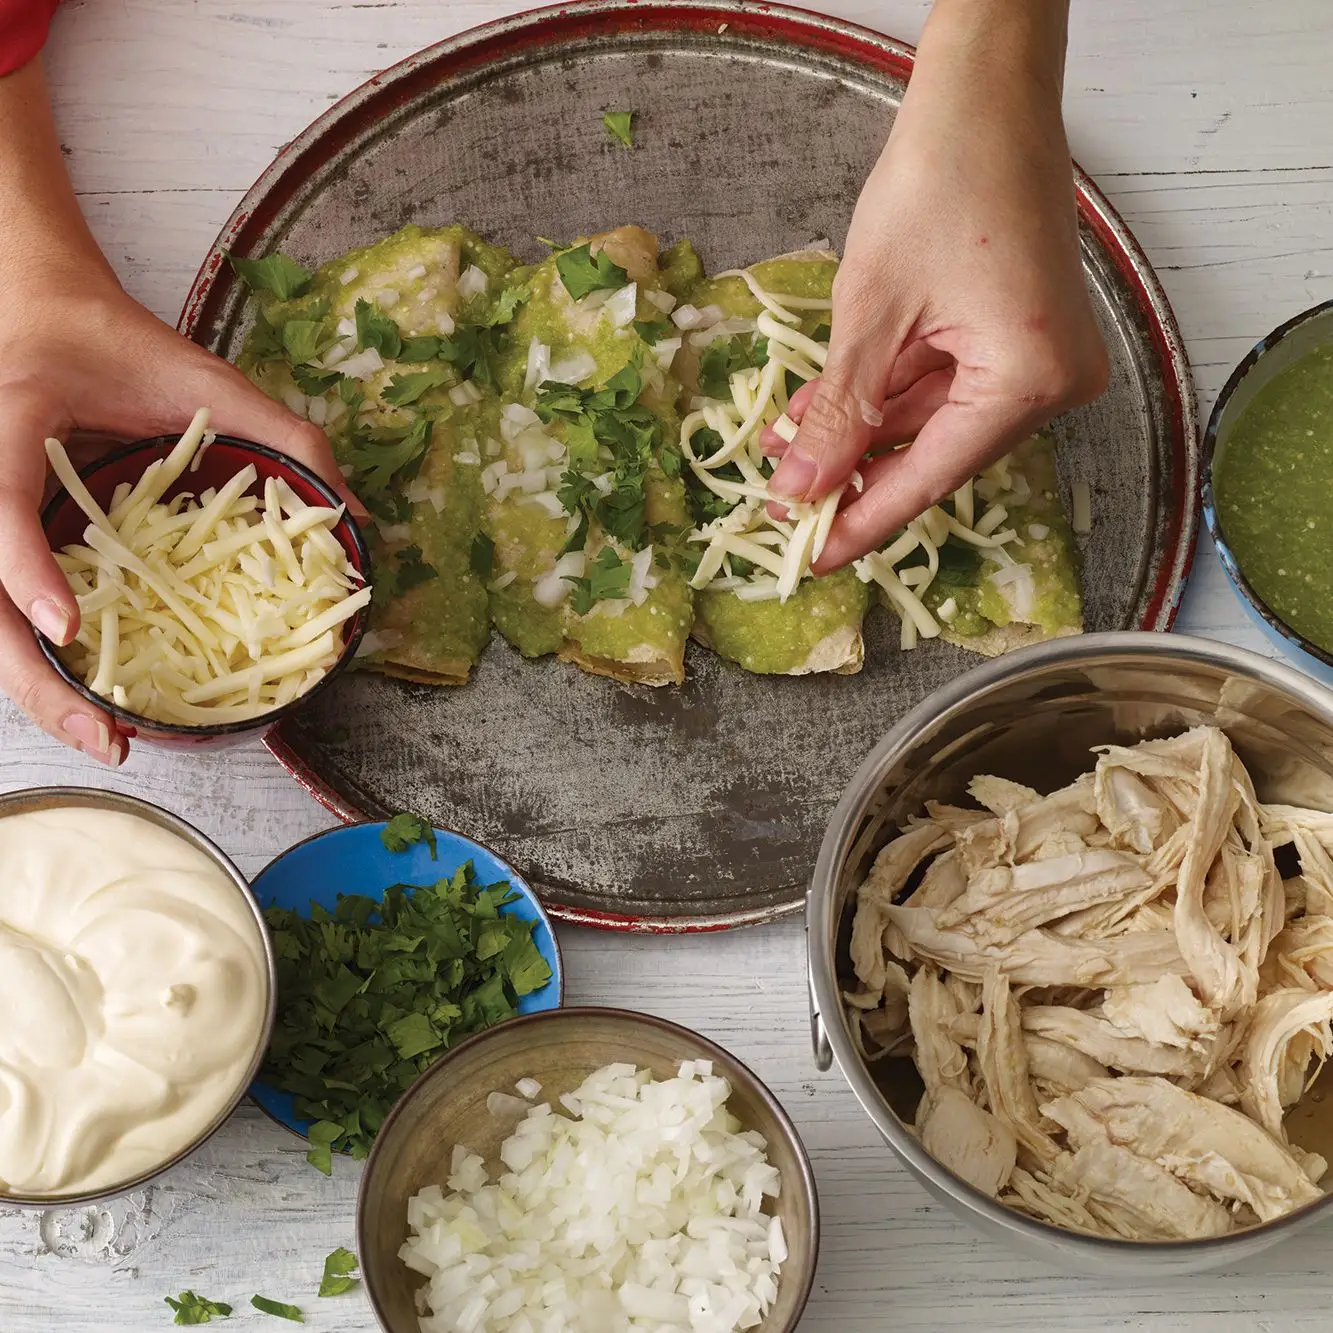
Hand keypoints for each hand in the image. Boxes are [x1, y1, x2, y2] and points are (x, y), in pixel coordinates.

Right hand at [0, 276, 347, 764]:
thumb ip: (283, 435)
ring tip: (106, 739)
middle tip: (106, 735)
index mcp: (10, 425)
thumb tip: (355, 516)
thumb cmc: (121, 346)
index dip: (25, 569)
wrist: (51, 320)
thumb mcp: (207, 380)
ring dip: (41, 689)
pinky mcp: (6, 540)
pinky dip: (47, 665)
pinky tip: (95, 703)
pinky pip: (10, 612)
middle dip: (37, 678)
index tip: (67, 627)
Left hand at [767, 0, 1107, 572]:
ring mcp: (1039, 358)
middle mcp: (1051, 382)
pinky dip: (884, 397)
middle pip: (932, 454)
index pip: (929, 477)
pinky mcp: (1017, 336)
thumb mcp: (871, 314)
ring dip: (858, 432)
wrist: (985, 94)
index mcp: (1030, 381)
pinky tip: (823, 408)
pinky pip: (942, 386)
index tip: (808, 558)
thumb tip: (800, 491)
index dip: (862, 522)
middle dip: (851, 472)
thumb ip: (839, 414)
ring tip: (785, 446)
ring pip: (931, 422)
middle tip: (782, 500)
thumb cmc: (939, 181)